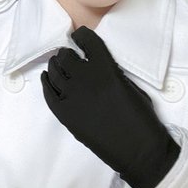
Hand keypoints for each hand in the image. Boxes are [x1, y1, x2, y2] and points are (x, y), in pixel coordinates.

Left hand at [41, 26, 179, 187]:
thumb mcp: (130, 84)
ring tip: (58, 65)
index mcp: (105, 69)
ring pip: (54, 72)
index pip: (87, 40)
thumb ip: (110, 70)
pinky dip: (46, 82)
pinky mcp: (64, 114)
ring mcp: (72, 97)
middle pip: (66, 56)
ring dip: (56, 66)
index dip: (81, 36)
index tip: (79, 37)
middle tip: (69, 56)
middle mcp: (86, 79)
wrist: (138, 150)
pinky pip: (48, 93)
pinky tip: (47, 79)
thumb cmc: (141, 118)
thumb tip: (95, 64)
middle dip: (67, 54)